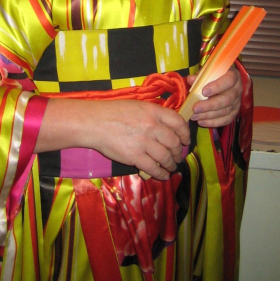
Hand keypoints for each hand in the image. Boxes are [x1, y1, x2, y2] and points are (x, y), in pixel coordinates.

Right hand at [36, 98, 189, 180]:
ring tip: (171, 166)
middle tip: (178, 156)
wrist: (94, 123)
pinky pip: (154, 168)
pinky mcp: (135, 157)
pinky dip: (162, 173)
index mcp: (153, 111)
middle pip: (174, 142)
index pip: (178, 122)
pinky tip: (163, 175)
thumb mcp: (136, 106)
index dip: (185, 133)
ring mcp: (144, 142)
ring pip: (166, 157)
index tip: (185, 140)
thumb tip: (167, 125)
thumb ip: (153, 114)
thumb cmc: (113, 112)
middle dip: (179, 151)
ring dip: (171, 164)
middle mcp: (152, 126)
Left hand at [186, 66, 241, 127]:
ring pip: (225, 111)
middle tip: (195, 108)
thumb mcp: (207, 71)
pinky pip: (225, 120)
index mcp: (233, 76)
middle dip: (210, 105)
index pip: (229, 80)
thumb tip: (191, 79)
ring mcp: (237, 102)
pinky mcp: (234, 113)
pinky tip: (201, 122)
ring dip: (208, 115)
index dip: (217, 86)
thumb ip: (200, 76)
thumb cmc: (213, 75)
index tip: (203, 92)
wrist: (223, 81)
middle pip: (226, 99)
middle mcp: (237, 90)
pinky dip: (212, 122)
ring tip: (194, 116)